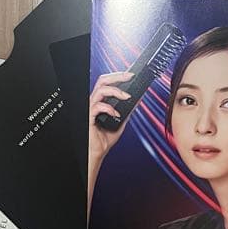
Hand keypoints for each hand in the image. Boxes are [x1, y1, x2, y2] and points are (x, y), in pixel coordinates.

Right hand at [87, 70, 133, 212]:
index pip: (107, 83)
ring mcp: (90, 109)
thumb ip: (128, 111)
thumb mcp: (121, 122)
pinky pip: (97, 106)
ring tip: (126, 96)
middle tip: (130, 76)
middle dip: (117, 76)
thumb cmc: (104, 139)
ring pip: (100, 90)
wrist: (97, 153)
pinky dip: (109, 108)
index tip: (131, 75)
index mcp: (100, 101)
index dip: (118, 76)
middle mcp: (94, 102)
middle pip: (102, 80)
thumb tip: (139, 100)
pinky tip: (116, 114)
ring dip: (115, 91)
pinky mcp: (89, 117)